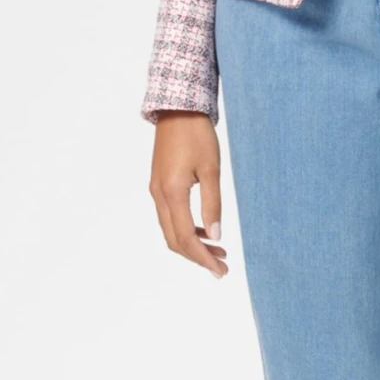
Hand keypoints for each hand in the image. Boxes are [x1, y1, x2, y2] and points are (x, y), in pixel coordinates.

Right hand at [149, 112, 227, 276]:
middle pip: (175, 240)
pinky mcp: (159, 184)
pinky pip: (170, 217)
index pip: (186, 238)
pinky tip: (205, 230)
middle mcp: (160, 195)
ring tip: (218, 251)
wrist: (178, 109)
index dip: (203, 258)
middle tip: (222, 267)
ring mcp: (157, 190)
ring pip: (170, 230)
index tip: (220, 270)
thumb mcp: (211, 169)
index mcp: (172, 193)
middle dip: (197, 257)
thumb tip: (216, 236)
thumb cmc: (197, 135)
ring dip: (192, 244)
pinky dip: (186, 229)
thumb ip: (213, 204)